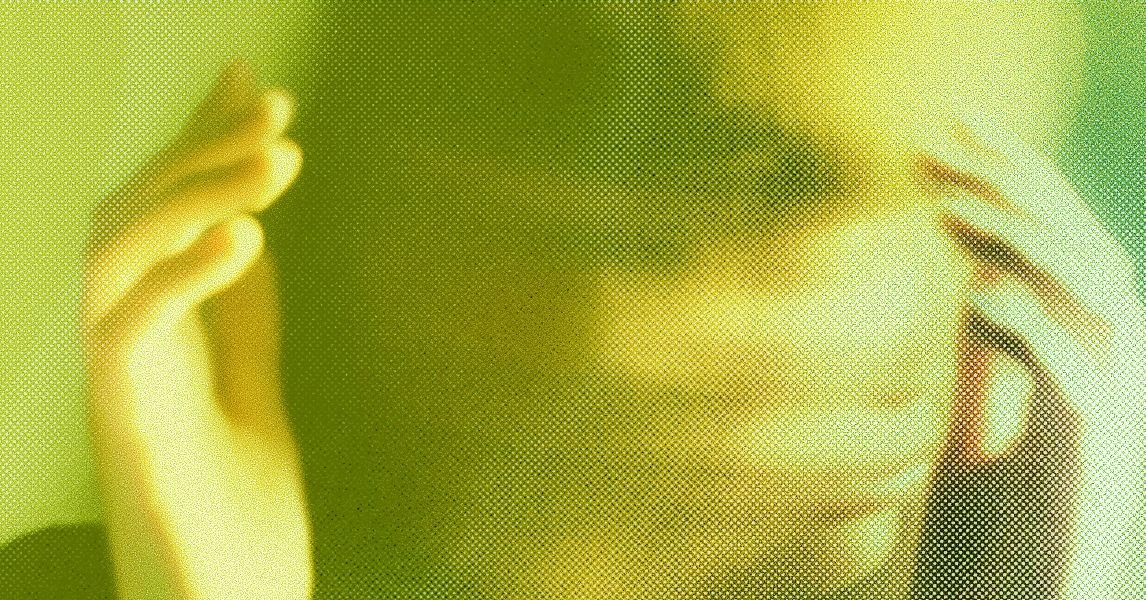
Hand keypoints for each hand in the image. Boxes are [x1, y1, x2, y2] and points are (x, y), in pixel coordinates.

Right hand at [82, 59, 310, 598]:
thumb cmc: (235, 506)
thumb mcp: (251, 382)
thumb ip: (243, 307)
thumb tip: (250, 223)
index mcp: (156, 329)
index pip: (166, 213)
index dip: (199, 142)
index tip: (255, 87)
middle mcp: (124, 344)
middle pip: (133, 216)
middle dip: (202, 151)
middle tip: (276, 110)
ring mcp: (121, 384)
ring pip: (116, 255)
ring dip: (195, 193)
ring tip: (278, 157)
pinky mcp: (130, 428)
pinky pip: (131, 331)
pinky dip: (183, 273)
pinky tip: (246, 234)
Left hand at [918, 106, 1143, 598]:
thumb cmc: (996, 532)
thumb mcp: (986, 412)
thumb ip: (996, 348)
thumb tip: (980, 274)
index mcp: (1080, 354)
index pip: (1052, 241)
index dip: (1007, 174)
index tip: (944, 126)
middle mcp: (1107, 370)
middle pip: (1077, 246)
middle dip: (1010, 182)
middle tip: (933, 139)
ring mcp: (1109, 413)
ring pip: (1096, 294)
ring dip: (1023, 238)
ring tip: (944, 205)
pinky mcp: (1092, 467)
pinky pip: (1079, 383)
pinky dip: (1033, 330)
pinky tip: (975, 294)